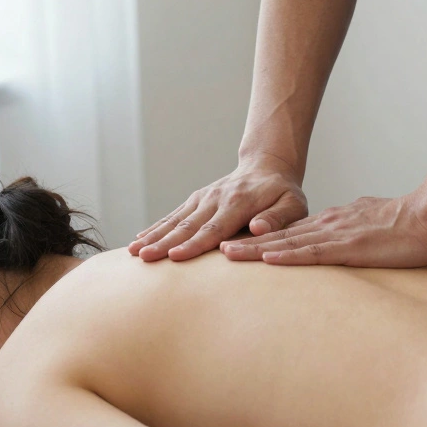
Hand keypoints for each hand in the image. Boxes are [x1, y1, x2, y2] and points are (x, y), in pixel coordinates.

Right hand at [128, 154, 308, 261]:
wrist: (266, 168)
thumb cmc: (283, 194)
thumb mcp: (293, 204)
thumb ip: (278, 217)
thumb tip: (258, 228)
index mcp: (238, 203)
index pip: (214, 228)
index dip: (194, 244)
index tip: (175, 257)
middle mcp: (215, 199)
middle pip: (187, 226)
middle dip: (164, 244)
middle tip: (144, 258)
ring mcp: (202, 198)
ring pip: (175, 220)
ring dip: (154, 237)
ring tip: (133, 252)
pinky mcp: (195, 200)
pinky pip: (173, 216)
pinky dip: (155, 228)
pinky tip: (138, 240)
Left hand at [218, 194, 426, 266]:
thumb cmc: (406, 225)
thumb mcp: (369, 225)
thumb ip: (350, 231)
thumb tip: (341, 238)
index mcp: (331, 223)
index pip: (288, 232)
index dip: (259, 238)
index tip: (234, 243)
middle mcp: (326, 226)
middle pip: (278, 236)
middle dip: (245, 243)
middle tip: (214, 248)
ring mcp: (335, 235)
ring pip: (287, 243)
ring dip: (255, 249)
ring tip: (226, 253)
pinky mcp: (348, 248)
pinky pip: (312, 253)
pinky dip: (286, 256)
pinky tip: (266, 258)